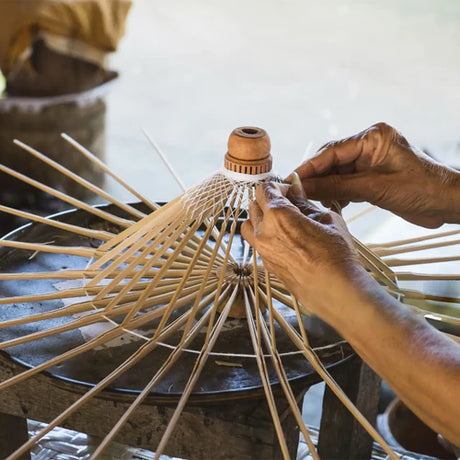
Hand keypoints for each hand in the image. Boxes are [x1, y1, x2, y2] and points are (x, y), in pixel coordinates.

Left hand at [241, 179, 367, 325]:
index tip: (289, 189)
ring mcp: (262, 250)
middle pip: (253, 205)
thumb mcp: (325, 218)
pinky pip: (256, 242)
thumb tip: (295, 188)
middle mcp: (263, 232)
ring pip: (249, 225)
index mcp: (277, 215)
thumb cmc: (335, 255)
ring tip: (282, 220)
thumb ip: (304, 202)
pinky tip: (285, 238)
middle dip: (268, 199)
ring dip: (260, 217)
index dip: (277, 185)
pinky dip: (264, 234)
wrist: (335, 290)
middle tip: (288, 203)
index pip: (264, 189)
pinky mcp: (266, 264)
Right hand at [295, 123, 459, 227]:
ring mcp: (370, 162)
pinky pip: (347, 184)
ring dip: (326, 188)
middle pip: (332, 162)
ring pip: (337, 174)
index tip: (292, 179)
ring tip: (314, 202)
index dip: (310, 167)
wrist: (448, 203)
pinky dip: (338, 195)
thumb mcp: (375, 187)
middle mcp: (369, 147)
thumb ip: (337, 186)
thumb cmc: (422, 188)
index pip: (332, 151)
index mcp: (373, 138)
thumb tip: (306, 186)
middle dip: (316, 178)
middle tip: (297, 193)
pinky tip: (332, 205)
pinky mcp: (372, 178)